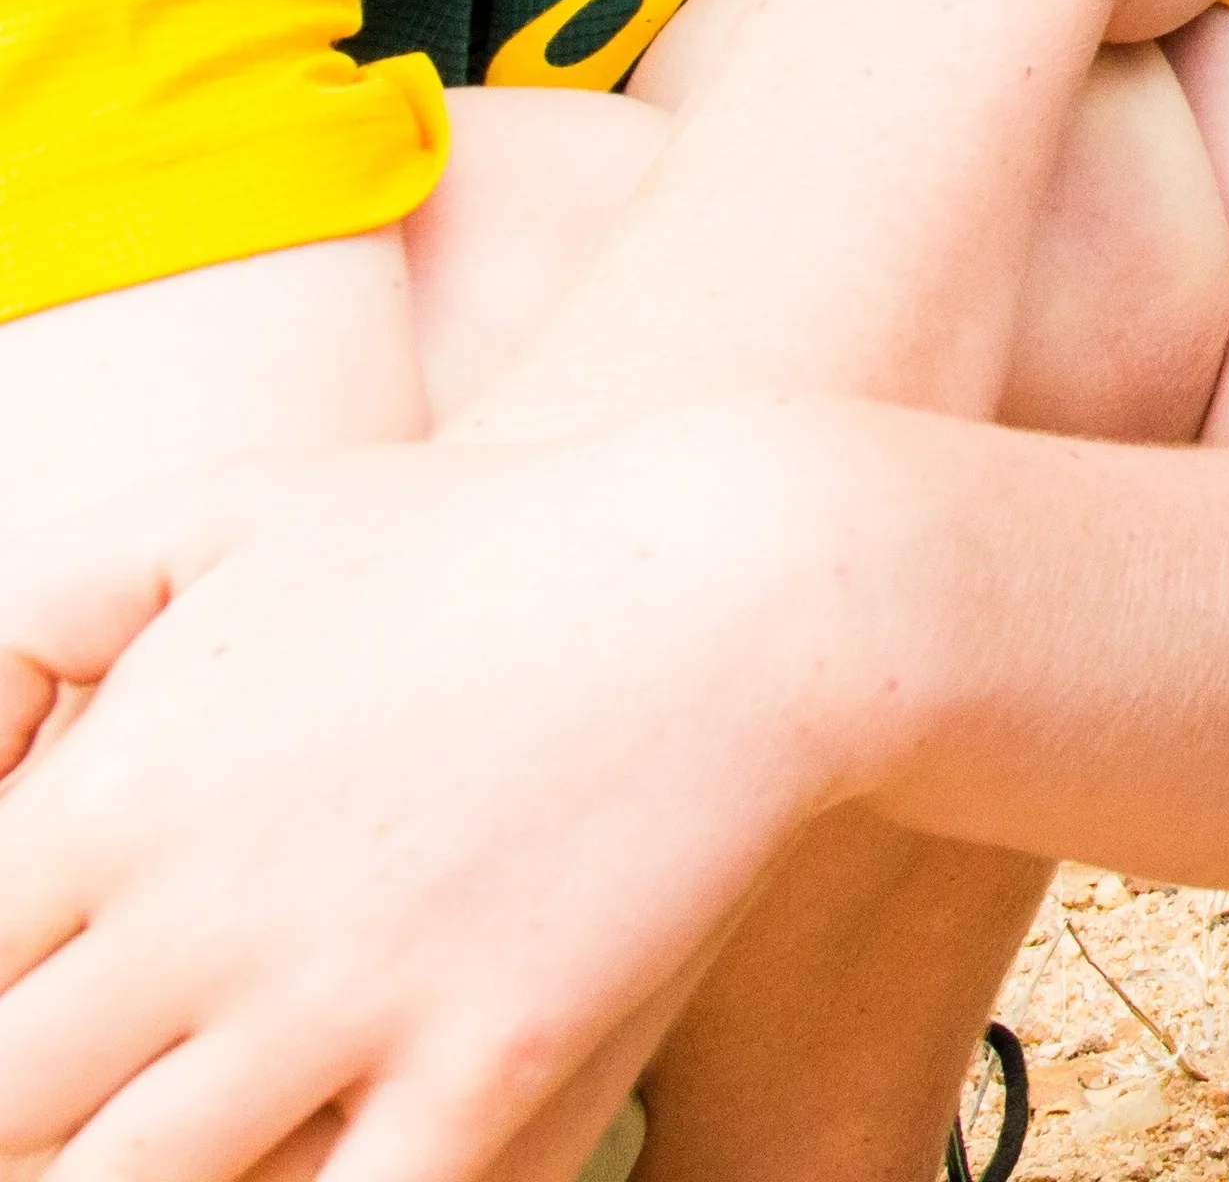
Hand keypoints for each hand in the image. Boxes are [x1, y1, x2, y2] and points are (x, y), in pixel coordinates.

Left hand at [0, 415, 871, 1177]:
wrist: (755, 577)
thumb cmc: (484, 537)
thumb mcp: (233, 511)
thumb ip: (38, 614)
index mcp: (120, 792)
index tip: (32, 1006)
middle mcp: (210, 917)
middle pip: (3, 1108)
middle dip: (14, 1117)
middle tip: (71, 1096)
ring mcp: (357, 1002)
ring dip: (118, 1181)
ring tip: (173, 1145)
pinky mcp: (500, 1065)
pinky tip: (311, 1180)